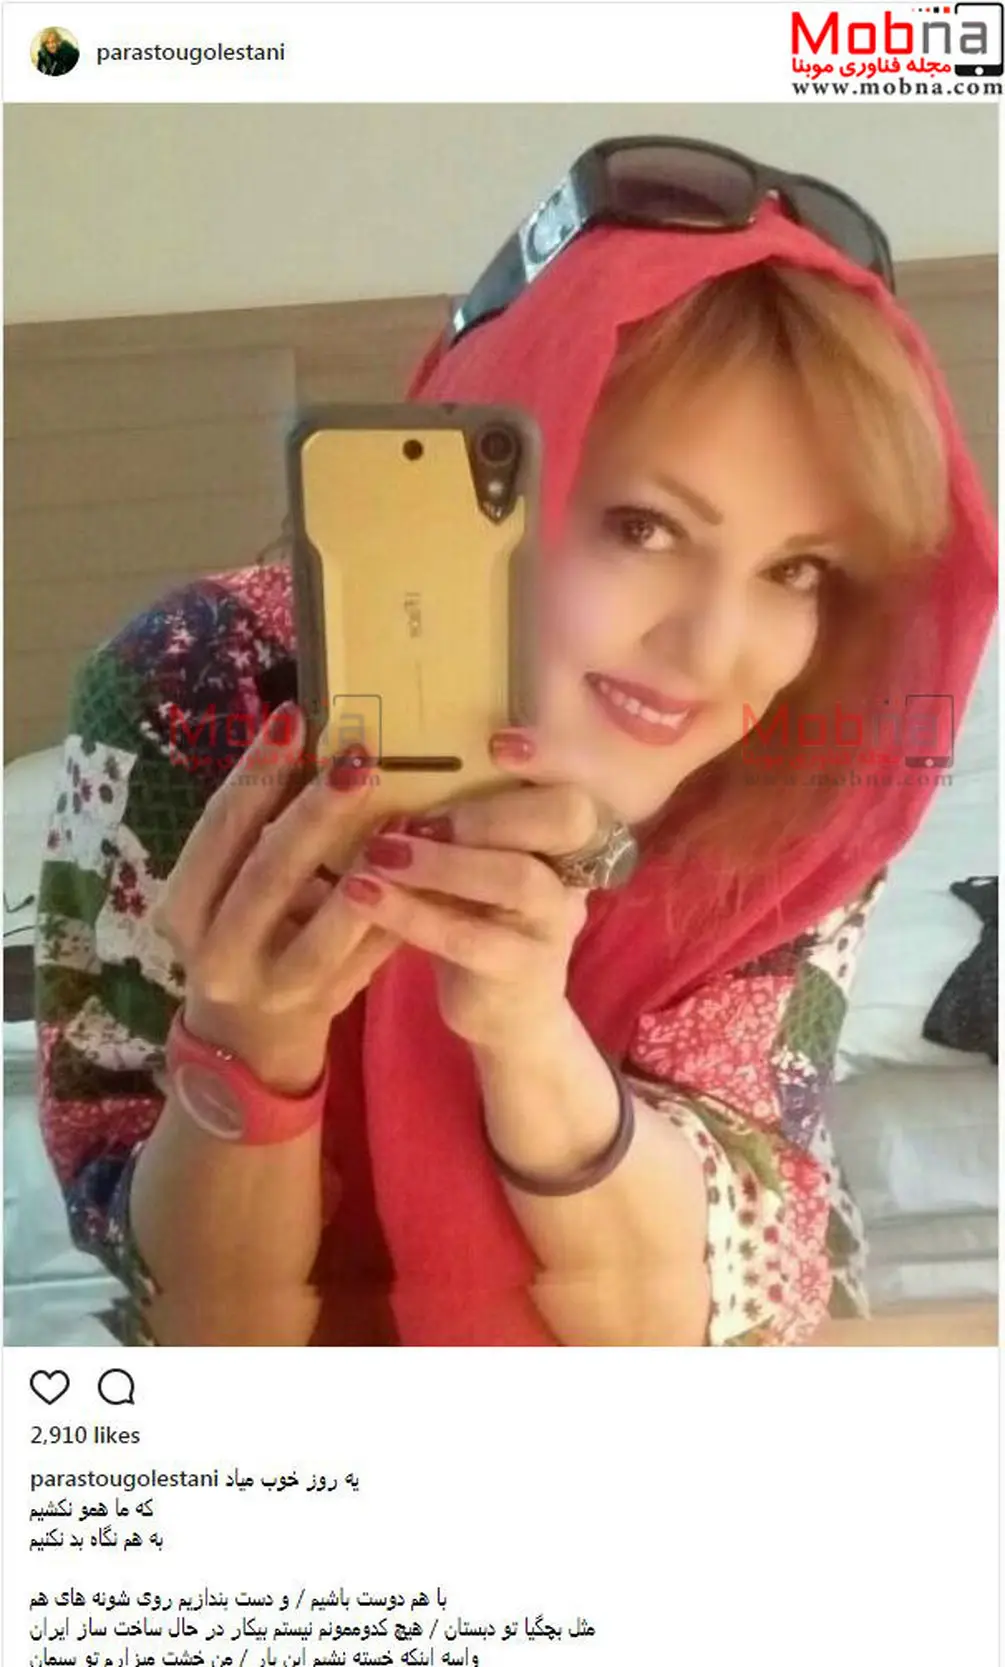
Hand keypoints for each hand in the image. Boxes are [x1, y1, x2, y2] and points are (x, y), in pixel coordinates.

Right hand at [151, 705, 399, 1094]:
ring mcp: (277, 986)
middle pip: (269, 875)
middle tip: (358, 757)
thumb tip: (309, 735)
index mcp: (185, 910)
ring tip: (402, 814)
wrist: (247, 1038)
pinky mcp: (329, 1003)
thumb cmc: (239, 933)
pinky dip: (400, 906)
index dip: (254, 775)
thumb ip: (255, 831)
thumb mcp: (224, 888)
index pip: (217, 832)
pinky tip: (425, 867)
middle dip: (316, 813)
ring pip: (327, 927)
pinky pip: (371, 951)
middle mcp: (222, 953)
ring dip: (368, 867)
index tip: (292, 717)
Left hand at [339, 727, 601, 1057]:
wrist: (504, 1012)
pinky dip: (411, 912)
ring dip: (442, 861)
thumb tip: (386, 758)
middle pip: (565, 819)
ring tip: (379, 853)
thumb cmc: (481, 918)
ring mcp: (554, 922)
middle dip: (488, 809)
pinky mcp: (523, 970)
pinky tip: (363, 894)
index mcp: (567, 833)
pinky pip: (470, 937)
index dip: (549, 757)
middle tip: (418, 818)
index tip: (497, 743)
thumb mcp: (476, 861)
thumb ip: (460, 818)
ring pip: (518, 878)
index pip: (574, 777)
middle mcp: (574, 871)